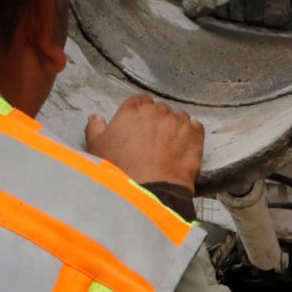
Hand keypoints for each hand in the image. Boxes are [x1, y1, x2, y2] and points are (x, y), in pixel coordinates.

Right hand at [84, 93, 203, 190]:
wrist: (147, 190)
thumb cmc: (120, 169)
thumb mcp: (96, 147)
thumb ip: (95, 128)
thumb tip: (95, 118)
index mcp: (134, 109)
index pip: (140, 101)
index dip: (139, 114)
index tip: (138, 127)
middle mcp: (158, 111)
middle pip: (160, 110)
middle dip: (157, 122)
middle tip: (151, 141)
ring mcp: (179, 122)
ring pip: (178, 118)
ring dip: (174, 128)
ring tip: (168, 147)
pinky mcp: (195, 136)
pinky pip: (196, 128)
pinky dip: (191, 135)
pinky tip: (183, 147)